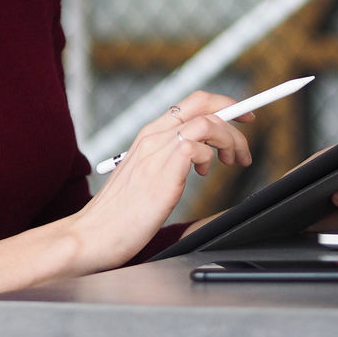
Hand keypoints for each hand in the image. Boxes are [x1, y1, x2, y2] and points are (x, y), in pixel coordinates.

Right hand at [67, 90, 253, 270]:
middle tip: (244, 142)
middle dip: (235, 114)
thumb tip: (199, 153)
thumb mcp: (147, 175)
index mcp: (149, 134)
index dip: (224, 105)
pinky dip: (210, 156)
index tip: (243, 118)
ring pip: (207, 122)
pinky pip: (197, 146)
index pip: (193, 102)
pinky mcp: (162, 171)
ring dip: (229, 139)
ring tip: (231, 163)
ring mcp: (156, 151)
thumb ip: (168, 159)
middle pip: (203, 102)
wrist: (93, 234)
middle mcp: (152, 135)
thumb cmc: (120, 213)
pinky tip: (203, 175)